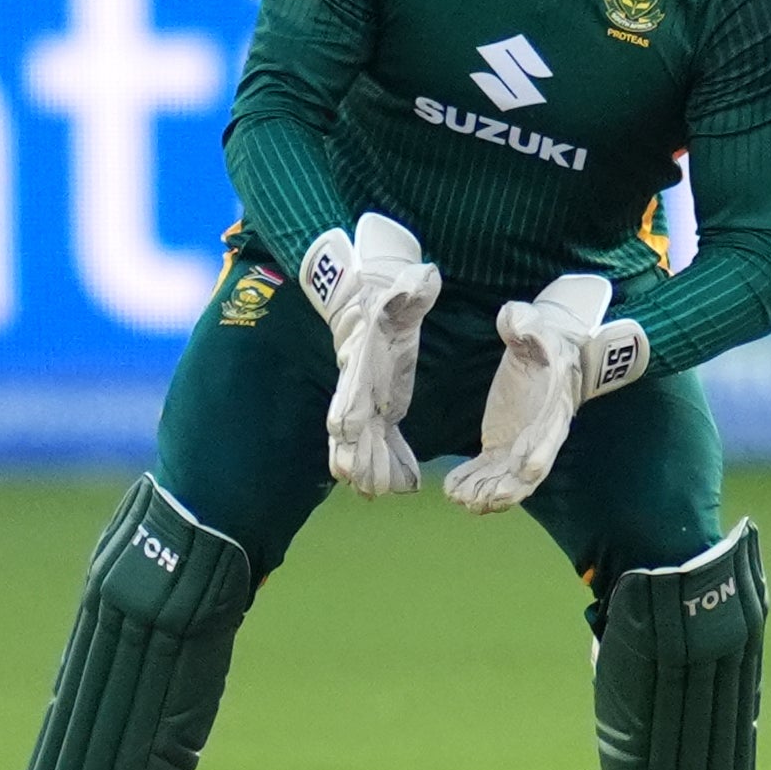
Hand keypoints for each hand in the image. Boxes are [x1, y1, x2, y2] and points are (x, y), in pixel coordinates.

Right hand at [301, 214, 442, 496]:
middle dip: (352, 452)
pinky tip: (400, 485)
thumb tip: (424, 277)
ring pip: (362, 443)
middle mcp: (358, 388)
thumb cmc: (388, 300)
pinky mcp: (382, 411)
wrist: (370, 307)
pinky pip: (382, 443)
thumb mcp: (402, 290)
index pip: (349, 388)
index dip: (347, 409)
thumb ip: (411, 288)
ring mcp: (367, 403)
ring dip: (367, 466)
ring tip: (374, 491)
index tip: (346, 431)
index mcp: (362, 361)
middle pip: (349, 426)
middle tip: (357, 478)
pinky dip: (387, 464)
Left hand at [443, 273, 649, 513]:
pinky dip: (473, 483)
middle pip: (530, 469)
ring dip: (487, 493)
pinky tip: (452, 490)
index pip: (551, 434)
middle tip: (485, 499)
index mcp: (554, 405)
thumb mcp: (535, 326)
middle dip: (509, 486)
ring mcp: (520, 444)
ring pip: (508, 479)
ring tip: (463, 500)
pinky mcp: (502, 447)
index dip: (541, 452)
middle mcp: (540, 433)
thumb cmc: (543, 339)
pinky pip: (489, 473)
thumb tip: (513, 317)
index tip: (527, 469)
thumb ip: (526, 324)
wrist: (550, 353)